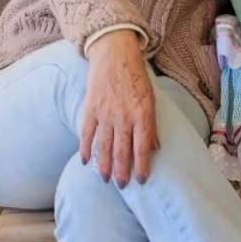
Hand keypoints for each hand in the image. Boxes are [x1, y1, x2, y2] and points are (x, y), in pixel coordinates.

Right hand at [79, 31, 158, 186]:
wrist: (115, 55)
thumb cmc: (136, 78)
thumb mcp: (151, 100)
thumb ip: (151, 125)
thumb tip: (154, 147)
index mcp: (142, 114)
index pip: (142, 147)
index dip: (141, 166)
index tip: (141, 180)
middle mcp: (124, 117)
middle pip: (122, 151)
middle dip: (122, 171)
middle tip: (122, 185)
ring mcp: (105, 113)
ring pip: (104, 146)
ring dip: (104, 165)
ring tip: (106, 179)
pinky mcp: (91, 109)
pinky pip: (87, 133)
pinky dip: (85, 148)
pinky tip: (86, 161)